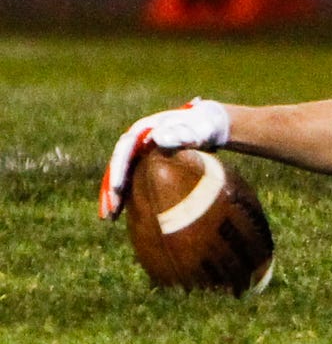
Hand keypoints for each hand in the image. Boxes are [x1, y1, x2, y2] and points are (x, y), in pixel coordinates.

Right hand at [100, 99, 230, 217]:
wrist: (209, 126)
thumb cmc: (204, 128)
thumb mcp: (198, 129)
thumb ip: (182, 133)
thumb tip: (156, 137)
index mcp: (146, 128)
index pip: (125, 148)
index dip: (119, 168)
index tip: (117, 188)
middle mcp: (137, 139)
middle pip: (117, 163)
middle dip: (110, 187)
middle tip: (110, 211)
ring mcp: (139, 151)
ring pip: (120, 173)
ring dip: (113, 194)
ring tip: (110, 217)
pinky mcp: (143, 162)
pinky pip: (129, 179)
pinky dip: (123, 194)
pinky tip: (119, 213)